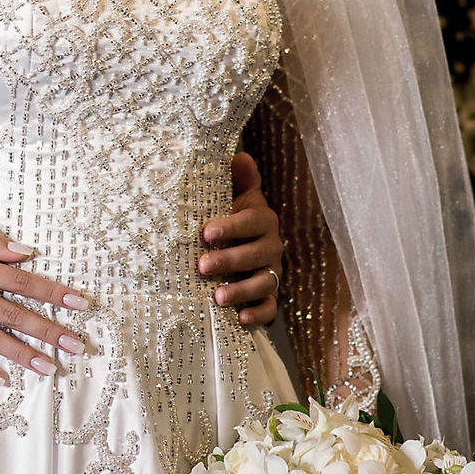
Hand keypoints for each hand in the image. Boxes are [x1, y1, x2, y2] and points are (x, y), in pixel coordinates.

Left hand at [197, 151, 282, 327]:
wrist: (241, 245)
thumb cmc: (231, 218)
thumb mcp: (234, 196)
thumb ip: (238, 179)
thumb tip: (238, 155)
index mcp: (262, 220)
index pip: (252, 222)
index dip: (231, 226)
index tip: (206, 232)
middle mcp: (271, 247)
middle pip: (256, 254)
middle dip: (230, 260)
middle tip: (202, 265)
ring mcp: (272, 273)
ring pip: (264, 283)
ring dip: (242, 291)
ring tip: (218, 298)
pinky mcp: (270, 297)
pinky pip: (271, 308)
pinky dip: (258, 314)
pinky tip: (240, 318)